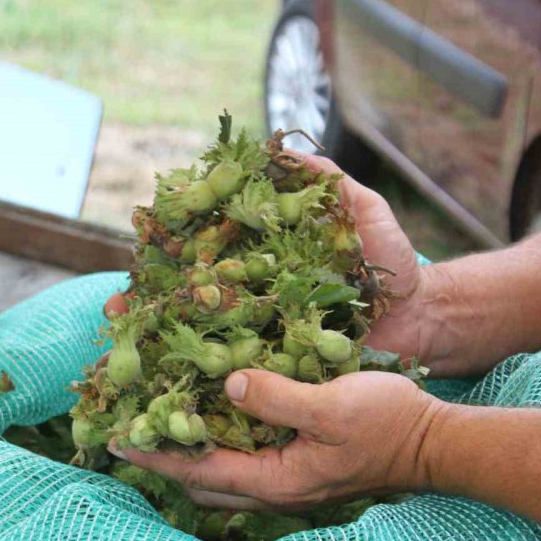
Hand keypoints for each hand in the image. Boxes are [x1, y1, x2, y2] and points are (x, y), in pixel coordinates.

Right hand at [105, 153, 441, 364]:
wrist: (425, 319)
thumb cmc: (395, 267)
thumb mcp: (366, 215)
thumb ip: (330, 184)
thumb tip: (285, 151)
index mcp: (269, 262)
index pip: (208, 255)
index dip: (172, 257)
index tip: (138, 253)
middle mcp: (261, 300)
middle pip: (195, 303)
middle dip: (152, 308)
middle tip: (116, 314)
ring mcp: (272, 337)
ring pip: (209, 344)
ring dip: (166, 350)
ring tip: (128, 355)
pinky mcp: (288, 370)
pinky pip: (245, 378)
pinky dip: (209, 384)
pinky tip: (174, 390)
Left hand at [108, 368, 445, 511]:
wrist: (432, 442)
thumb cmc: (387, 423)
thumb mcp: (332, 406)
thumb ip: (277, 398)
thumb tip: (228, 386)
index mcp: (277, 481)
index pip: (200, 470)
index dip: (156, 451)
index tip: (116, 437)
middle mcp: (274, 488)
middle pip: (202, 480)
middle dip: (163, 456)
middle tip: (128, 428)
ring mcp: (286, 481)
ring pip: (220, 475)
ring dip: (187, 452)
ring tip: (158, 422)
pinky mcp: (298, 466)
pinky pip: (242, 460)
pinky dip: (217, 443)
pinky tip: (211, 416)